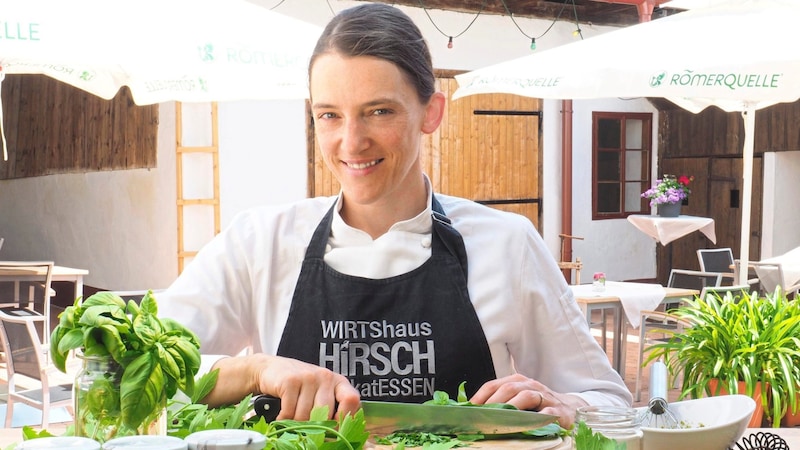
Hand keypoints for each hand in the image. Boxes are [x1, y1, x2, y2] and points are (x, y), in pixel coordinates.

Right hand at [256, 355, 360, 420]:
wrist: (272, 369)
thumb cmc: (300, 387)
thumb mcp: (320, 395)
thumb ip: (331, 410)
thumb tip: (336, 437)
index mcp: (338, 382)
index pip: (351, 400)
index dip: (344, 419)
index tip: (334, 430)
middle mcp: (326, 377)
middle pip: (326, 412)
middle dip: (314, 425)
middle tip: (306, 428)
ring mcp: (309, 377)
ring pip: (306, 415)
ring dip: (296, 423)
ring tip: (293, 418)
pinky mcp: (291, 380)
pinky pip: (290, 412)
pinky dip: (284, 419)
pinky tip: (283, 415)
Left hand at [469, 373, 587, 427]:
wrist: (568, 408)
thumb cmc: (538, 405)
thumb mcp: (519, 399)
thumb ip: (502, 402)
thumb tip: (476, 411)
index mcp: (518, 381)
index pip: (495, 385)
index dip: (481, 396)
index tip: (470, 408)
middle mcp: (531, 385)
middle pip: (509, 389)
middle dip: (494, 402)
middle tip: (483, 416)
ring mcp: (545, 396)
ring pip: (526, 397)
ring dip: (512, 408)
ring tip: (500, 420)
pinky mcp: (558, 410)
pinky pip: (547, 412)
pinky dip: (536, 418)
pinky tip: (527, 425)